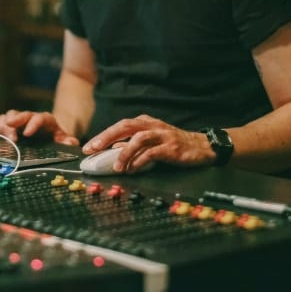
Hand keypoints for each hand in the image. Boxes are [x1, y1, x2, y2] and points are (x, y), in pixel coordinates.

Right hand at [0, 109, 79, 145]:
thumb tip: (71, 142)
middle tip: (12, 135)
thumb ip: (69, 141)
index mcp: (47, 120)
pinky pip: (3, 121)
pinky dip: (0, 128)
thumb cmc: (58, 136)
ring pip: (11, 114)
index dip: (33, 124)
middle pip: (23, 114)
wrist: (53, 131)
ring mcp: (22, 120)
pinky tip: (0, 138)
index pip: (40, 118)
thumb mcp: (66, 138)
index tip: (27, 133)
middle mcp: (32, 117)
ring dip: (6, 125)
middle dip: (16, 121)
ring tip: (6, 138)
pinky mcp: (13, 125)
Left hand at [83, 114, 216, 170]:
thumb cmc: (174, 145)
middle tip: (93, 149)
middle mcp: (152, 125)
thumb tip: (114, 148)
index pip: (119, 126)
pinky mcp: (170, 146)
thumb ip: (133, 144)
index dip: (103, 135)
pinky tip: (133, 168)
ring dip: (124, 152)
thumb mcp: (151, 142)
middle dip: (107, 137)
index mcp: (145, 123)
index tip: (88, 147)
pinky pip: (152, 152)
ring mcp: (162, 135)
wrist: (202, 147)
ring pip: (138, 138)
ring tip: (116, 166)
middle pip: (125, 126)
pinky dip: (141, 160)